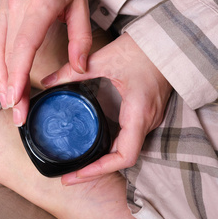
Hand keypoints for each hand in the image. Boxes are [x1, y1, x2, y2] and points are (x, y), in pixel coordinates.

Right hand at [0, 0, 91, 125]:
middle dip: (9, 88)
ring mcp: (3, 10)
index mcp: (39, 5)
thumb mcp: (81, 6)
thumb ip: (81, 39)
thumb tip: (79, 68)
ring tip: (7, 104)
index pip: (23, 46)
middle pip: (6, 55)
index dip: (17, 75)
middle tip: (17, 114)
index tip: (16, 98)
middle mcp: (15, 8)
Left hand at [41, 33, 172, 184]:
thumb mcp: (104, 59)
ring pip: (127, 150)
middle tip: (69, 176)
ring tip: (78, 165)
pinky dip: (111, 146)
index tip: (76, 176)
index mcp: (138, 113)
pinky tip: (94, 144)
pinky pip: (130, 138)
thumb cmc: (143, 49)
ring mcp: (150, 119)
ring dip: (104, 160)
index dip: (99, 170)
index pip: (123, 157)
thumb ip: (73, 72)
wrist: (169, 42)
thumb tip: (47, 82)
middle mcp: (147, 122)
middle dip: (96, 170)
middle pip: (122, 159)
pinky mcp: (147, 114)